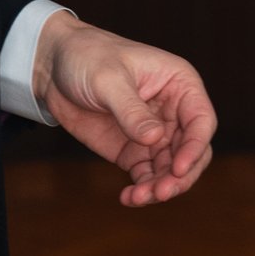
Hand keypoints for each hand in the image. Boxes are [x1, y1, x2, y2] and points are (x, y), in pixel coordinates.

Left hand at [34, 15, 215, 206]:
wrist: (53, 67)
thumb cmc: (88, 58)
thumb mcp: (108, 80)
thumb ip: (131, 111)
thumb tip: (155, 138)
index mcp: (180, 85)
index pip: (201, 120)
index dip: (195, 147)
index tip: (178, 169)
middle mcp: (174, 112)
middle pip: (192, 151)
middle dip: (180, 175)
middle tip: (160, 192)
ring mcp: (154, 134)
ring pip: (171, 169)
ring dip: (160, 187)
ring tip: (138, 197)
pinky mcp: (134, 150)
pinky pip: (147, 175)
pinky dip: (142, 189)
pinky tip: (128, 198)